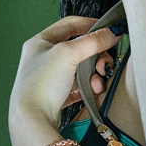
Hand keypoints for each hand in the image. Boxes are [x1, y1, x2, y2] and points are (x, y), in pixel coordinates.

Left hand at [8, 16, 120, 145]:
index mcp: (40, 42)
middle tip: (105, 65)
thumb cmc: (41, 84)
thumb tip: (113, 31)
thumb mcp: (68, 54)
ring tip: (98, 84)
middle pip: (80, 49)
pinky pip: (79, 86)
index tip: (109, 31)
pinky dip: (89, 88)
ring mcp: (50, 78)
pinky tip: (94, 92)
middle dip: (96, 57)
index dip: (91, 25)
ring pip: (81, 69)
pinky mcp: (57, 96)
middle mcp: (44, 58)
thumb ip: (93, 41)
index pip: (70, 24)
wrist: (32, 120)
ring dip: (94, 74)